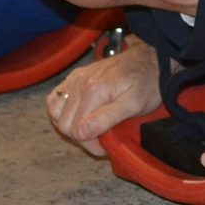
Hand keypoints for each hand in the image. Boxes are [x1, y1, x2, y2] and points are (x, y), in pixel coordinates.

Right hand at [47, 36, 162, 155]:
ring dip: (69, 125)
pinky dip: (62, 112)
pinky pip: (54, 99)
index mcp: (93, 91)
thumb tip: (82, 133)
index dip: (91, 144)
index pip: (77, 131)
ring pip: (55, 113)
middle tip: (101, 138)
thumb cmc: (147, 82)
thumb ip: (107, 118)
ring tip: (90, 127)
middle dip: (81, 137)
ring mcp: (74, 79)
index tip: (106, 146)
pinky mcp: (74, 76)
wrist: (150, 59)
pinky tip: (78, 115)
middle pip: (64, 124)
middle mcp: (78, 84)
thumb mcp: (135, 105)